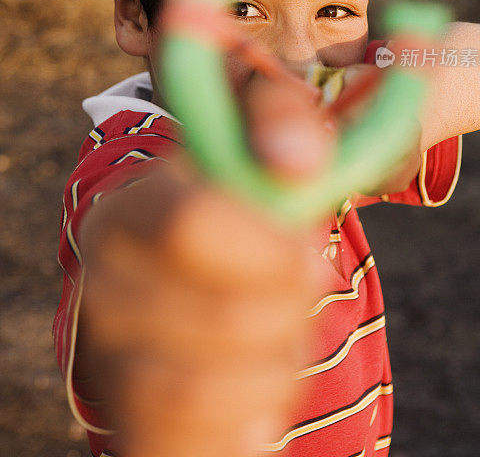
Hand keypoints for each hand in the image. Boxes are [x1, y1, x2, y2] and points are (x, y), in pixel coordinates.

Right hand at [78, 72, 332, 456]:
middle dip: (292, 306)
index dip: (270, 244)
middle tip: (300, 289)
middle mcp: (102, 287)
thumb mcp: (257, 145)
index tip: (311, 250)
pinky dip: (256, 410)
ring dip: (280, 358)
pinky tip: (259, 379)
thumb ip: (282, 120)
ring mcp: (109, 361)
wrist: (193, 288)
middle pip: (225, 313)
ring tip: (279, 330)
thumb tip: (300, 159)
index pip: (189, 223)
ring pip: (220, 383)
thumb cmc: (235, 214)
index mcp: (126, 210)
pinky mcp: (131, 423)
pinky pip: (205, 438)